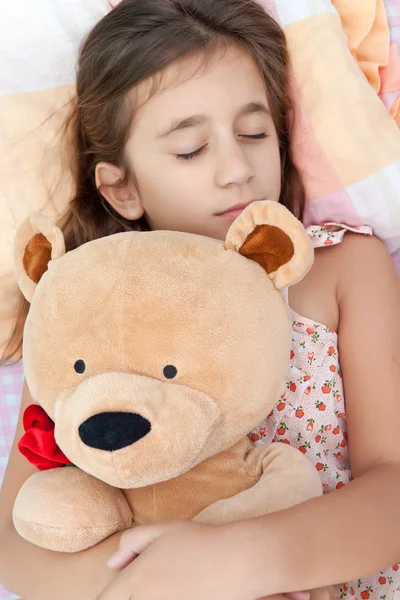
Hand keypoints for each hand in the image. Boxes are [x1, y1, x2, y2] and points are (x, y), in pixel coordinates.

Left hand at [97, 520, 309, 599]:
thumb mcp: (163, 529)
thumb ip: (130, 542)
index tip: (121, 591)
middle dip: (129, 595)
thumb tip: (111, 564)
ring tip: (168, 584)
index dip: (112, 596)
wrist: (237, 561)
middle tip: (155, 581)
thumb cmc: (200, 542)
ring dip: (149, 597)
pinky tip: (180, 591)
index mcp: (136, 579)